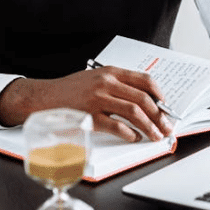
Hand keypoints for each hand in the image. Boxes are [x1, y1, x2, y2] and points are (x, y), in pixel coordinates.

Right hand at [0, 67, 174, 141]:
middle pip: (144, 98)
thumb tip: (142, 101)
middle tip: (167, 127)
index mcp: (110, 72)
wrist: (42, 98)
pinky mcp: (90, 116)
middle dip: (160, 115)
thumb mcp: (94, 78)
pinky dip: (130, 133)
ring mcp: (98, 99)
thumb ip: (116, 85)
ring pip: (135, 112)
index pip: (145, 80)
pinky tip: (133, 138)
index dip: (160, 94)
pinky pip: (117, 126)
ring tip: (155, 136)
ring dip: (150, 126)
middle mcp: (106, 83)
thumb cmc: (69, 90)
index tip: (166, 106)